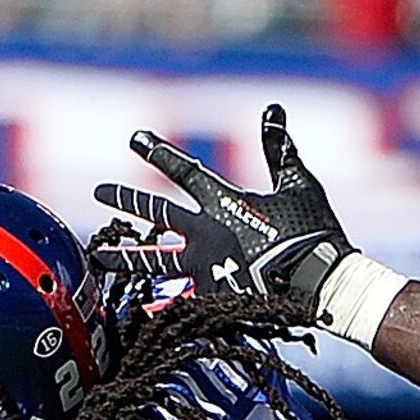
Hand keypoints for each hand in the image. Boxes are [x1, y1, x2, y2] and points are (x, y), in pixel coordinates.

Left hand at [91, 107, 352, 320]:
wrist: (321, 280)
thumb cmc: (312, 230)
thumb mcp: (297, 183)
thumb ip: (279, 148)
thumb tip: (273, 109)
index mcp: (224, 202)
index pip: (184, 171)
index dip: (158, 152)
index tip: (134, 138)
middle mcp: (206, 231)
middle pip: (157, 212)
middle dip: (126, 199)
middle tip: (99, 191)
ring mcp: (206, 265)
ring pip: (154, 260)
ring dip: (125, 256)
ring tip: (99, 256)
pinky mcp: (212, 296)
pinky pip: (177, 300)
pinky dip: (157, 306)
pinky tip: (133, 310)